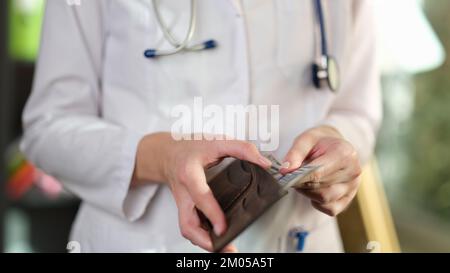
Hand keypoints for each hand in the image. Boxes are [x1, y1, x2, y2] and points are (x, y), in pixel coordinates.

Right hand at [133, 133, 271, 251]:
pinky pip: (191, 227)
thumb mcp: (216, 141)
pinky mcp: (184, 209)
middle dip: (204, 241)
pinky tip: (216, 241)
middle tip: (225, 247)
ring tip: (224, 249)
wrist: (166, 153)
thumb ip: (242, 149)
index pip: (200, 196)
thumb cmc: (191, 147)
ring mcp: (182, 203)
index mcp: (189, 173)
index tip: (223, 228)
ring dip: (204, 243)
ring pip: (187, 229)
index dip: (212, 213)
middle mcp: (183, 192)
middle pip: (187, 224)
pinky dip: (203, 237)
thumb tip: (264, 163)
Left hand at [281, 126, 361, 215]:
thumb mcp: (305, 139)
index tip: (286, 176)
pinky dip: (317, 202)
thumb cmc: (319, 142)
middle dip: (302, 183)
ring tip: (303, 180)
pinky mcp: (348, 199)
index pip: (318, 172)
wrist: (333, 145)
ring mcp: (353, 187)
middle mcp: (353, 171)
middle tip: (292, 176)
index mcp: (345, 153)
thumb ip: (295, 154)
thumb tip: (285, 170)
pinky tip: (314, 189)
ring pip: (324, 199)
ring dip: (308, 192)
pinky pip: (330, 209)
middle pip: (320, 186)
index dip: (299, 177)